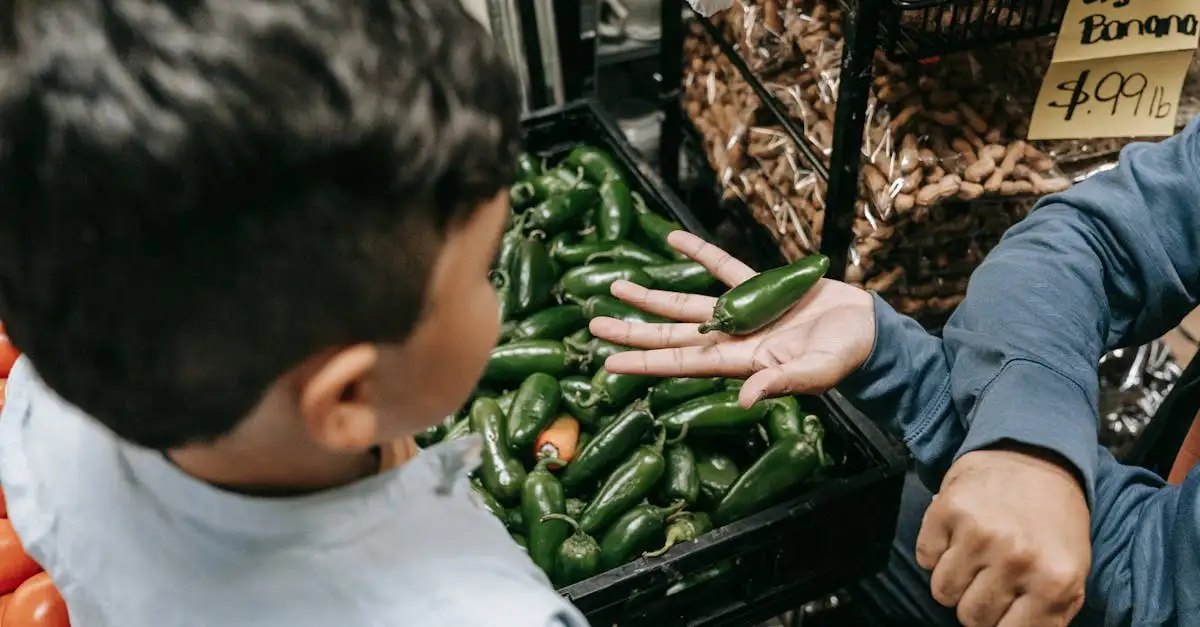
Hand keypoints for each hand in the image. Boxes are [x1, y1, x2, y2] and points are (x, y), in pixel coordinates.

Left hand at [589, 231, 875, 406]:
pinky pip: (722, 268)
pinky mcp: (762, 289)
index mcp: (740, 362)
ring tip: (617, 286)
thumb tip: (745, 398)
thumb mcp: (817, 374)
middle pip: (671, 335)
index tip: (607, 362)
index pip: (680, 363)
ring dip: (652, 297)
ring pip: (687, 304)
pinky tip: (672, 240)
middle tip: (592, 325)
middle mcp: (733, 340)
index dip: (644, 362)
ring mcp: (744, 314)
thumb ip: (781, 384)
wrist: (870, 332)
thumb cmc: (846, 359)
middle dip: (633, 331)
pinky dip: (698, 254)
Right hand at [917, 446, 1090, 626]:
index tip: (1003, 610)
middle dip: (976, 602)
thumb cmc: (1052, 522)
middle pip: (971, 617)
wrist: (1036, 457)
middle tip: (990, 578)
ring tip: (975, 556)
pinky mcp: (947, 510)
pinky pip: (925, 558)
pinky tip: (958, 535)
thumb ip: (1048, 614)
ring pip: (943, 591)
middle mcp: (1017, 558)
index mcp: (1055, 580)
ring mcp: (979, 532)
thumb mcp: (1070, 573)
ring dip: (955, 579)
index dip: (1000, 624)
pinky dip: (936, 552)